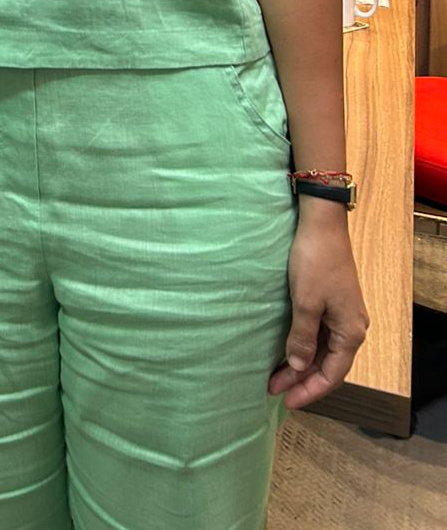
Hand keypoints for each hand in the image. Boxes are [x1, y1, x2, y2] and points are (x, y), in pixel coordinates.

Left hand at [268, 205, 367, 409]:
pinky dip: (304, 345)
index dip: (310, 390)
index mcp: (350, 332)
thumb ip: (303, 338)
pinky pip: (320, 333)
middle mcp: (351, 326)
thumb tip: (299, 367)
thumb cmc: (314, 261)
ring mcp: (342, 313)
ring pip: (323, 350)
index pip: (333, 374)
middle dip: (301, 379)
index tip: (287, 401)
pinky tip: (288, 349)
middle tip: (273, 389)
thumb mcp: (305, 303)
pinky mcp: (332, 301)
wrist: (321, 224)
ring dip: (301, 363)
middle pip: (328, 364)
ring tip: (276, 375)